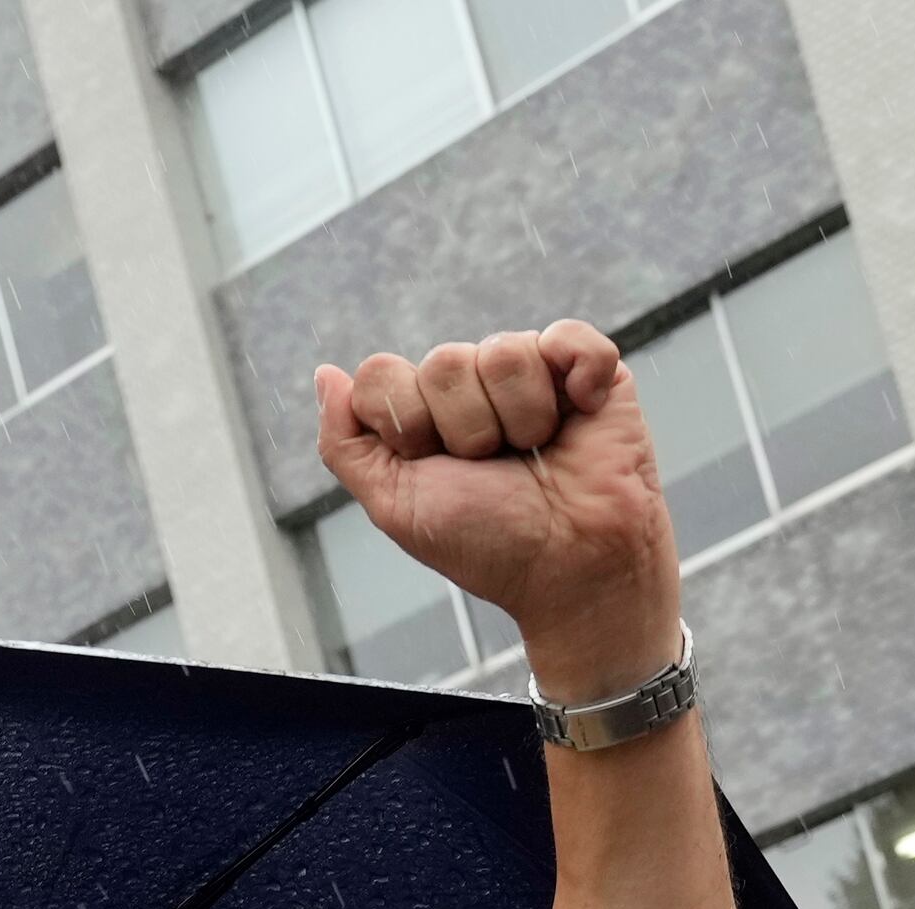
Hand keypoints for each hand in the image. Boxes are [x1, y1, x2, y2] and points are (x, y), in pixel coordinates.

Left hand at [314, 323, 675, 696]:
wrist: (572, 567)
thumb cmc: (490, 545)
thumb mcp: (396, 505)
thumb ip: (346, 443)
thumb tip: (325, 374)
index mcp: (421, 414)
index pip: (381, 374)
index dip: (405, 426)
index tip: (435, 468)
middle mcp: (471, 387)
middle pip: (441, 362)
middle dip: (466, 432)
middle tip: (495, 468)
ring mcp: (530, 372)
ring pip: (502, 352)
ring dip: (520, 420)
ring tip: (536, 453)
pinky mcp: (590, 369)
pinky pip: (567, 336)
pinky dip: (579, 378)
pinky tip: (580, 416)